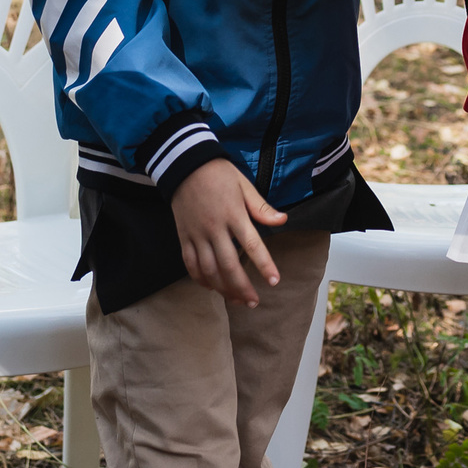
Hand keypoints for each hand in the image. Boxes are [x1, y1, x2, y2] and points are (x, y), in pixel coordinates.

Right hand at [169, 160, 287, 307]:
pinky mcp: (183, 237)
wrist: (185, 165)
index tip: (274, 281)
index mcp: (233, 214)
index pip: (251, 244)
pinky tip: (212, 288)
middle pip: (228, 265)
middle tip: (254, 302)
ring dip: (223, 288)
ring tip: (236, 300)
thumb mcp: (244, 185)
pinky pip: (190, 264)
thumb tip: (283, 220)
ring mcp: (196, 234)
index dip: (264, 264)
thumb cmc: (219, 174)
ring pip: (209, 270)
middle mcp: (214, 228)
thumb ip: (261, 207)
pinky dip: (201, 279)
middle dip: (242, 287)